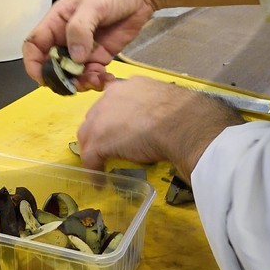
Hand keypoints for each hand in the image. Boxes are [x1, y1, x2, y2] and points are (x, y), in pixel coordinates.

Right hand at [22, 0, 158, 91]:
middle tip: (78, 83)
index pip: (34, 45)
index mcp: (56, 22)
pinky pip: (92, 74)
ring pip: (73, 74)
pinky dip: (96, 81)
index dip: (33, 64)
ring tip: (97, 78)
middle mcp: (66, 38)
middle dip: (62, 78)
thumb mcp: (93, 5)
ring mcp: (84, 48)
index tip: (43, 79)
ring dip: (81, 82)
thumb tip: (75, 58)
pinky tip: (107, 79)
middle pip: (53, 66)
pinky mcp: (101, 55)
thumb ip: (80, 29)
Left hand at [76, 76, 241, 174]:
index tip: (118, 128)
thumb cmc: (181, 113)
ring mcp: (101, 118)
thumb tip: (165, 119)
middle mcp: (110, 96)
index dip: (112, 116)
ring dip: (92, 149)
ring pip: (88, 135)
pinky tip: (100, 183)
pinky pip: (91, 157)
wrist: (179, 124)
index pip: (112, 101)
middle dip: (98, 130)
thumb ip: (156, 107)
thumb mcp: (167, 101)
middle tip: (108, 146)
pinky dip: (94, 170)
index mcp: (129, 86)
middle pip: (95, 115)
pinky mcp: (99, 141)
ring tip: (98, 164)